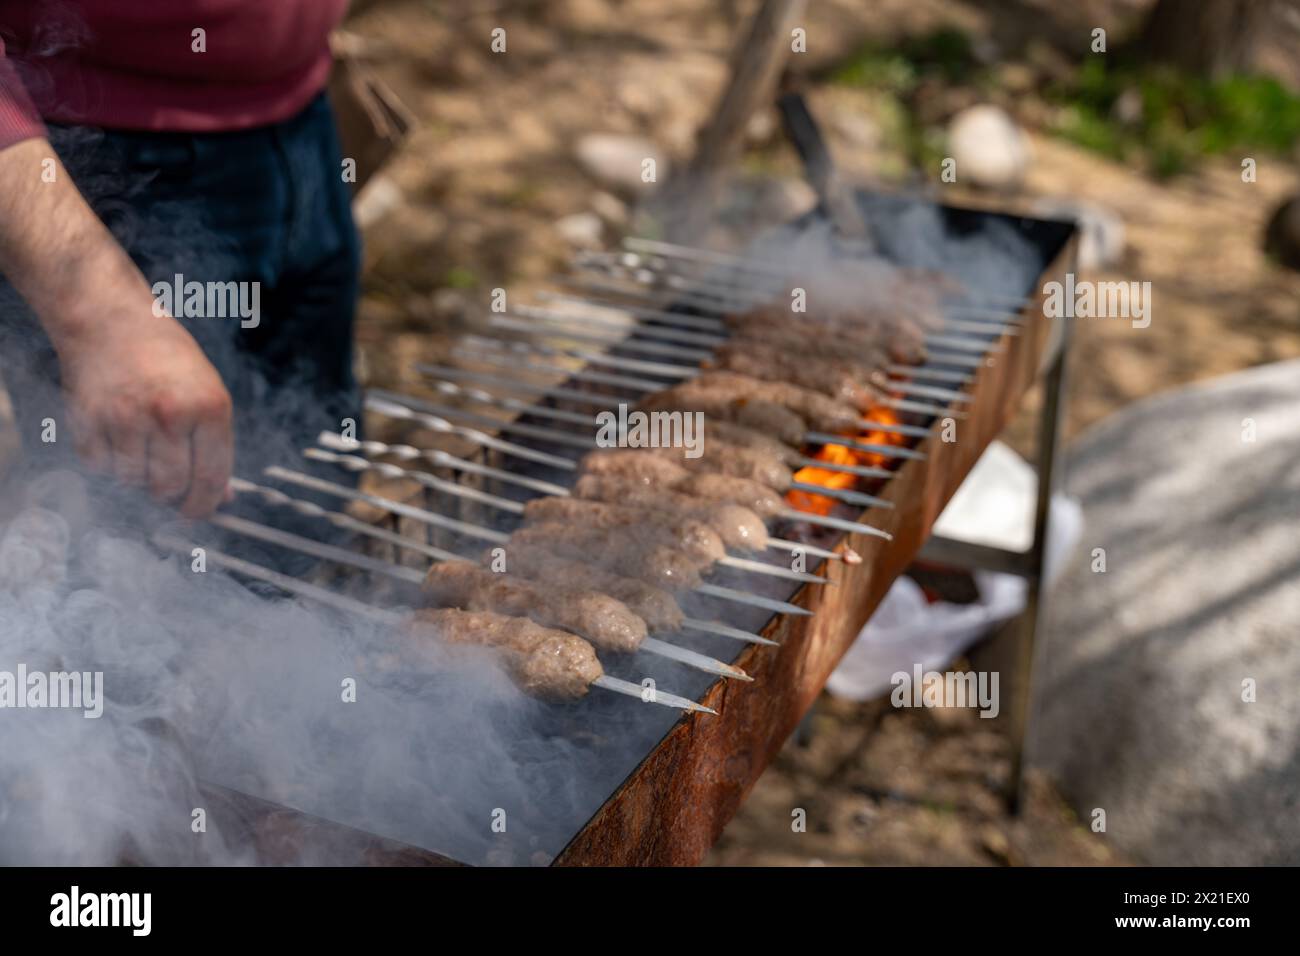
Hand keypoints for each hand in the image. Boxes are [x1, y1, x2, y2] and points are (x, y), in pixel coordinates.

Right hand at [0, 138, 233, 515]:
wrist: (110, 319)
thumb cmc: (166, 355)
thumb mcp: (208, 393)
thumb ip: (216, 446)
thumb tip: (225, 496)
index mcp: (209, 408)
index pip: (212, 477)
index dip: (206, 505)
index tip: (199, 513)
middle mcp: (170, 415)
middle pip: (171, 487)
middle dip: (171, 496)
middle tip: (168, 487)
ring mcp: (127, 418)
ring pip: (133, 481)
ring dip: (137, 478)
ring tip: (141, 451)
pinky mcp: (90, 420)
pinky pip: (100, 466)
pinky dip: (107, 463)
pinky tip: (115, 439)